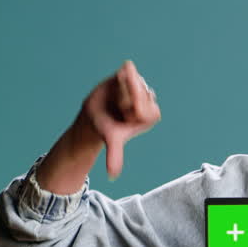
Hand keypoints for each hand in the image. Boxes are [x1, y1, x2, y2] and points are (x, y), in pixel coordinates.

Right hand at [80, 59, 161, 179]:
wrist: (97, 116)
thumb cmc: (106, 128)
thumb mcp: (111, 140)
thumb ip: (115, 155)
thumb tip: (112, 176)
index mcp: (150, 115)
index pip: (141, 106)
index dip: (127, 109)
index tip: (123, 115)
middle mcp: (150, 101)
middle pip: (137, 93)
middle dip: (122, 98)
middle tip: (117, 107)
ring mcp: (142, 87)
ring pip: (131, 80)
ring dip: (119, 88)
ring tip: (116, 98)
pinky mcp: (134, 77)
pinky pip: (127, 70)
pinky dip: (120, 76)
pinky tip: (117, 84)